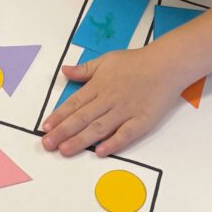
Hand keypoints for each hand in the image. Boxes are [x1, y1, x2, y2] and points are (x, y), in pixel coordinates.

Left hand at [41, 44, 185, 157]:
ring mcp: (125, 111)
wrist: (166, 64)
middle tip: (47, 144)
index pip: (74, 103)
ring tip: (65, 150)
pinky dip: (113, 143)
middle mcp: (109, 99)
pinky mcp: (142, 120)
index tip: (45, 128)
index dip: (59, 116)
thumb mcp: (106, 60)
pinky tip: (100, 152)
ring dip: (81, 140)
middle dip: (63, 132)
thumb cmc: (136, 62)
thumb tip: (65, 71)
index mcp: (99, 85)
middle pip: (82, 118)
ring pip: (99, 128)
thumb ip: (85, 69)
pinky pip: (126, 134)